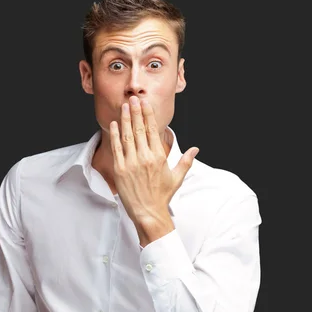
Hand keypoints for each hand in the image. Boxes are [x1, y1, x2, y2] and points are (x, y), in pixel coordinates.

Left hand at [109, 96, 198, 244]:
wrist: (148, 213)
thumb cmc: (162, 196)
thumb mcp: (177, 178)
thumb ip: (185, 161)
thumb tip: (196, 149)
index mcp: (159, 157)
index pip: (152, 130)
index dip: (148, 115)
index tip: (145, 103)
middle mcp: (145, 157)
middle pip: (139, 129)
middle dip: (136, 112)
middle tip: (133, 98)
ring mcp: (131, 163)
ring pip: (127, 136)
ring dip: (125, 119)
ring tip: (124, 106)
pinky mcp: (120, 169)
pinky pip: (117, 148)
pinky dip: (115, 135)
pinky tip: (115, 124)